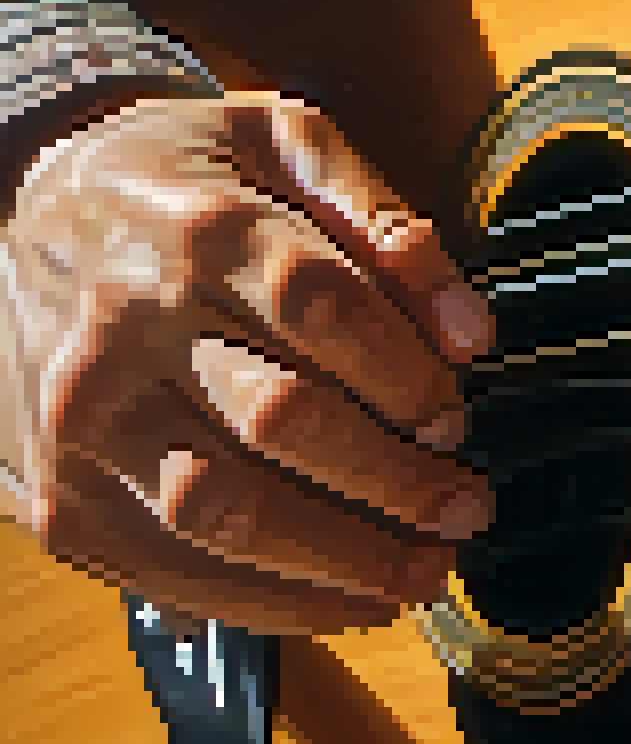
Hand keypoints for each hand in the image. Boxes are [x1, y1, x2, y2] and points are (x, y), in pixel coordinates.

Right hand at [0, 92, 496, 633]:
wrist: (18, 200)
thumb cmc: (181, 179)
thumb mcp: (281, 141)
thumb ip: (385, 216)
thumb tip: (471, 331)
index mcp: (203, 231)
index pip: (325, 309)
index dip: (408, 376)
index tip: (458, 420)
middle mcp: (131, 328)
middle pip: (281, 420)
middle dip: (396, 480)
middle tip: (465, 510)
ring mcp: (86, 419)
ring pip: (224, 512)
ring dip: (341, 559)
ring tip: (421, 572)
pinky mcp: (59, 492)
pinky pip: (169, 568)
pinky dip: (268, 602)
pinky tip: (345, 601)